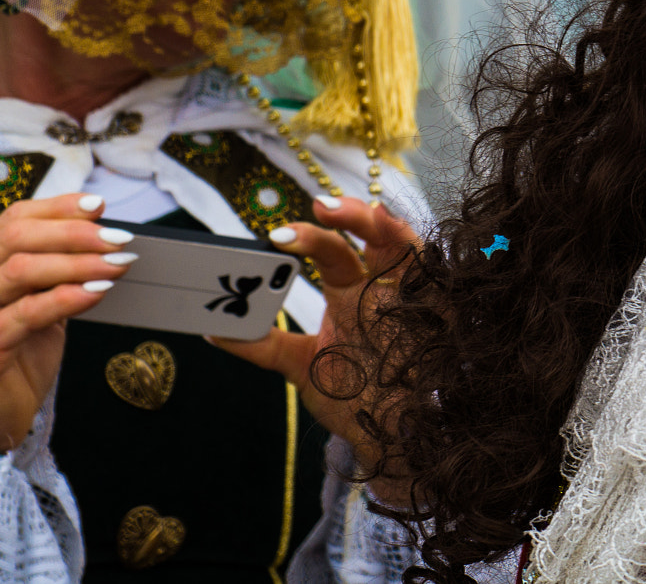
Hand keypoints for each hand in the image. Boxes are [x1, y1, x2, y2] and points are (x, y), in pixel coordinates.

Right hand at [0, 194, 136, 450]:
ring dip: (78, 262)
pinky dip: (67, 297)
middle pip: (16, 237)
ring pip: (21, 270)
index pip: (12, 221)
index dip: (57, 208)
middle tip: (119, 238)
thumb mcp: (38, 306)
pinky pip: (27, 313)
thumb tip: (103, 237)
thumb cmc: (18, 358)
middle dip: (74, 232)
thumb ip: (55, 273)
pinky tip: (97, 292)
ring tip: (119, 263)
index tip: (99, 205)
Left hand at [212, 196, 420, 500]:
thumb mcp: (300, 365)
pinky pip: (433, 275)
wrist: (389, 437)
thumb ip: (262, 345)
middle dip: (347, 216)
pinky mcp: (434, 314)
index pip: (332, 250)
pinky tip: (395, 232)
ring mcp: (408, 298)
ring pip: (404, 246)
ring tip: (363, 212)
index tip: (277, 236)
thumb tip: (211, 329)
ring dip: (384, 225)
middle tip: (319, 209)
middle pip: (369, 236)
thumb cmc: (350, 398)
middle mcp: (379, 287)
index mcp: (349, 292)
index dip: (309, 237)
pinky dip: (419, 253)